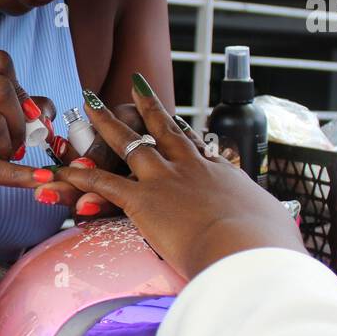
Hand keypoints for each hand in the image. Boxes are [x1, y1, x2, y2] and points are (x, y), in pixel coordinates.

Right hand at [0, 50, 45, 215]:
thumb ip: (17, 104)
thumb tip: (45, 109)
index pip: (0, 62)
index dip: (19, 89)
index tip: (19, 112)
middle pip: (1, 90)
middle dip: (18, 121)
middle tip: (11, 140)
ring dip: (6, 147)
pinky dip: (18, 175)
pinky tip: (37, 179)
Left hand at [52, 73, 305, 279]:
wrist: (246, 248)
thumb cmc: (266, 244)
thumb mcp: (271, 224)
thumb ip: (265, 222)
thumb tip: (274, 230)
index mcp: (222, 174)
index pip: (197, 146)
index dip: (182, 132)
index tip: (173, 119)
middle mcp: (191, 168)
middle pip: (164, 128)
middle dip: (146, 106)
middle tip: (133, 88)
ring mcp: (165, 179)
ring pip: (129, 142)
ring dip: (105, 123)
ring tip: (89, 104)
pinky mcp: (143, 200)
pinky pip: (104, 183)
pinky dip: (81, 176)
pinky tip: (63, 169)